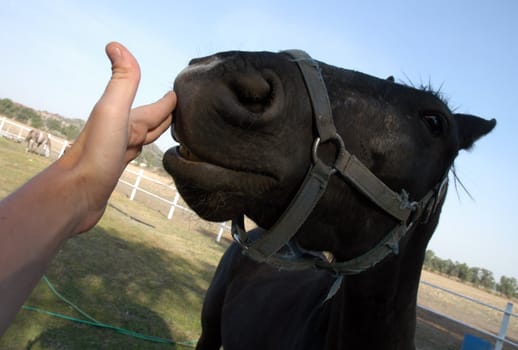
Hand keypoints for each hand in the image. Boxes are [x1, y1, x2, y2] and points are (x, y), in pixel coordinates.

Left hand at [59, 42, 175, 232]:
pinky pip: (138, 152)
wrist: (75, 195)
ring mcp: (118, 151)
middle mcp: (122, 132)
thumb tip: (115, 44)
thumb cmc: (96, 155)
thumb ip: (121, 82)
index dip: (170, 100)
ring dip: (160, 128)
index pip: (156, 107)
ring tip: (174, 124)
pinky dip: (147, 146)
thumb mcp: (112, 111)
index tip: (185, 90)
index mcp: (125, 119)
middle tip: (187, 107)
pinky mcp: (116, 170)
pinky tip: (144, 147)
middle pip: (152, 119)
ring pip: (146, 135)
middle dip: (169, 112)